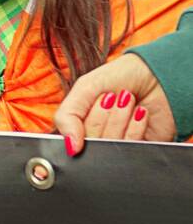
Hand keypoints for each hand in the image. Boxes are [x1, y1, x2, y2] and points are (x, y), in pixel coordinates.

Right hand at [54, 53, 176, 154]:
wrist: (157, 74)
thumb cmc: (121, 77)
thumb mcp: (83, 88)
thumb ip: (65, 117)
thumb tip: (70, 147)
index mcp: (79, 124)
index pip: (70, 138)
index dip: (80, 122)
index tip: (96, 100)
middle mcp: (97, 136)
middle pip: (90, 143)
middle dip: (102, 117)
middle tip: (112, 97)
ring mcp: (118, 144)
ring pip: (110, 146)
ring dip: (119, 119)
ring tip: (128, 99)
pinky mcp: (139, 149)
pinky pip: (130, 148)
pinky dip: (135, 127)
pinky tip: (140, 112)